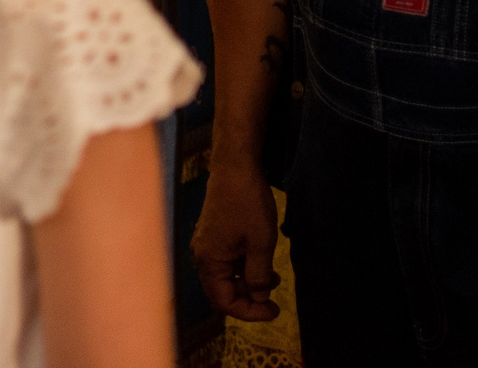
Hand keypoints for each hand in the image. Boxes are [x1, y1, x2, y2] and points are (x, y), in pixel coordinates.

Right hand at [189, 160, 282, 320]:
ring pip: (225, 276)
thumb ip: (259, 276)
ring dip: (248, 281)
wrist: (235, 166)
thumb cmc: (247, 203)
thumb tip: (259, 298)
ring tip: (274, 276)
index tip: (274, 310)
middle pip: (222, 291)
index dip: (250, 312)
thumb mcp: (261, 243)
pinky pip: (225, 261)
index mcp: (209, 261)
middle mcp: (202, 255)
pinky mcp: (212, 234)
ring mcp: (206, 243)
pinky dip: (243, 267)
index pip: (224, 302)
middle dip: (250, 297)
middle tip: (275, 295)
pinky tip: (261, 259)